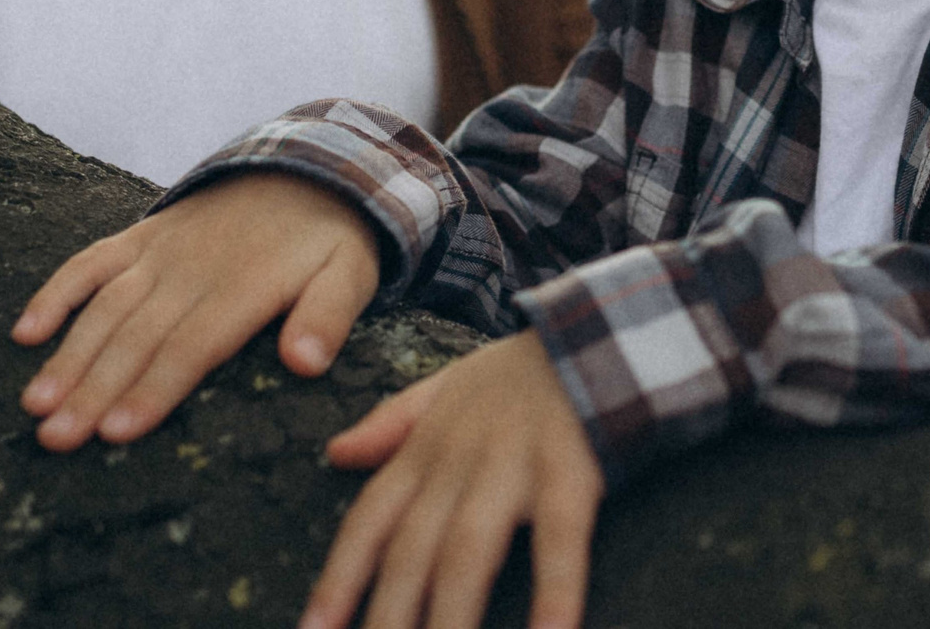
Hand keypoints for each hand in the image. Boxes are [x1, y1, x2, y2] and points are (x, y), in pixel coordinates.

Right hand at [13, 173, 380, 450]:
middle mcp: (191, 270)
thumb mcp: (352, 272)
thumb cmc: (330, 239)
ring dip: (68, 355)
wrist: (310, 168)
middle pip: (136, 336)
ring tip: (35, 405)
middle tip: (56, 439)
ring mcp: (161, 250)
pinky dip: (56, 291)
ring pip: (105, 306)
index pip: (190, 347)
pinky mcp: (143, 236)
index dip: (153, 389)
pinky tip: (24, 332)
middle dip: (94, 389)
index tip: (116, 432)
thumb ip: (329, 315)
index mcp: (242, 287)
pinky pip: (91, 261)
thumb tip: (307, 362)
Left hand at [302, 331, 603, 628]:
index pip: (368, 521)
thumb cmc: (521, 374)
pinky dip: (553, 594)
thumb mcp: (447, 383)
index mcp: (426, 448)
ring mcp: (512, 469)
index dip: (338, 580)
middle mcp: (458, 463)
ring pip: (466, 557)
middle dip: (387, 618)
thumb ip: (392, 422)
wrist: (595, 330)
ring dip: (449, 620)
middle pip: (410, 554)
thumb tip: (334, 453)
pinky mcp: (569, 475)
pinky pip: (558, 544)